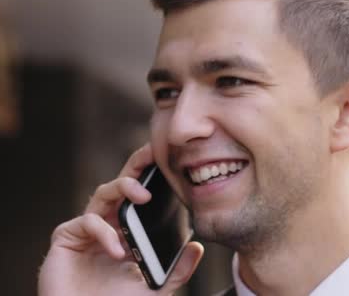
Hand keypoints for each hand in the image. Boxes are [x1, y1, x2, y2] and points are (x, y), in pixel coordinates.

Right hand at [38, 144, 203, 295]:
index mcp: (127, 231)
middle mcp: (106, 225)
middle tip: (154, 152)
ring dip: (124, 188)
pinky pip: (87, 222)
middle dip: (137, 164)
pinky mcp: (65, 238)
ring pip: (103, 192)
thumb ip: (176, 270)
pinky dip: (105, 232)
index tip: (171, 160)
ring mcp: (85, 230)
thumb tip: (197, 247)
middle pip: (121, 183)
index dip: (152, 176)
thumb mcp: (155, 287)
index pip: (140, 196)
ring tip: (144, 196)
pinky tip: (117, 251)